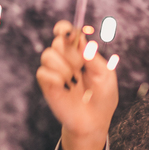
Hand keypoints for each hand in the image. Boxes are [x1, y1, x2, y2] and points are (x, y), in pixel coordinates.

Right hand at [35, 20, 118, 149]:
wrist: (94, 121)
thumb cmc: (103, 97)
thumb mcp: (105, 75)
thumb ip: (93, 57)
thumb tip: (81, 40)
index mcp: (80, 52)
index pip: (66, 32)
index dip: (63, 28)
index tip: (64, 31)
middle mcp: (65, 59)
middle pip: (57, 42)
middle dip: (70, 54)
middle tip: (81, 68)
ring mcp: (55, 71)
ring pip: (48, 55)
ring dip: (64, 68)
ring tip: (74, 82)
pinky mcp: (47, 85)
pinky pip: (43, 72)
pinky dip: (56, 79)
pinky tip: (66, 88)